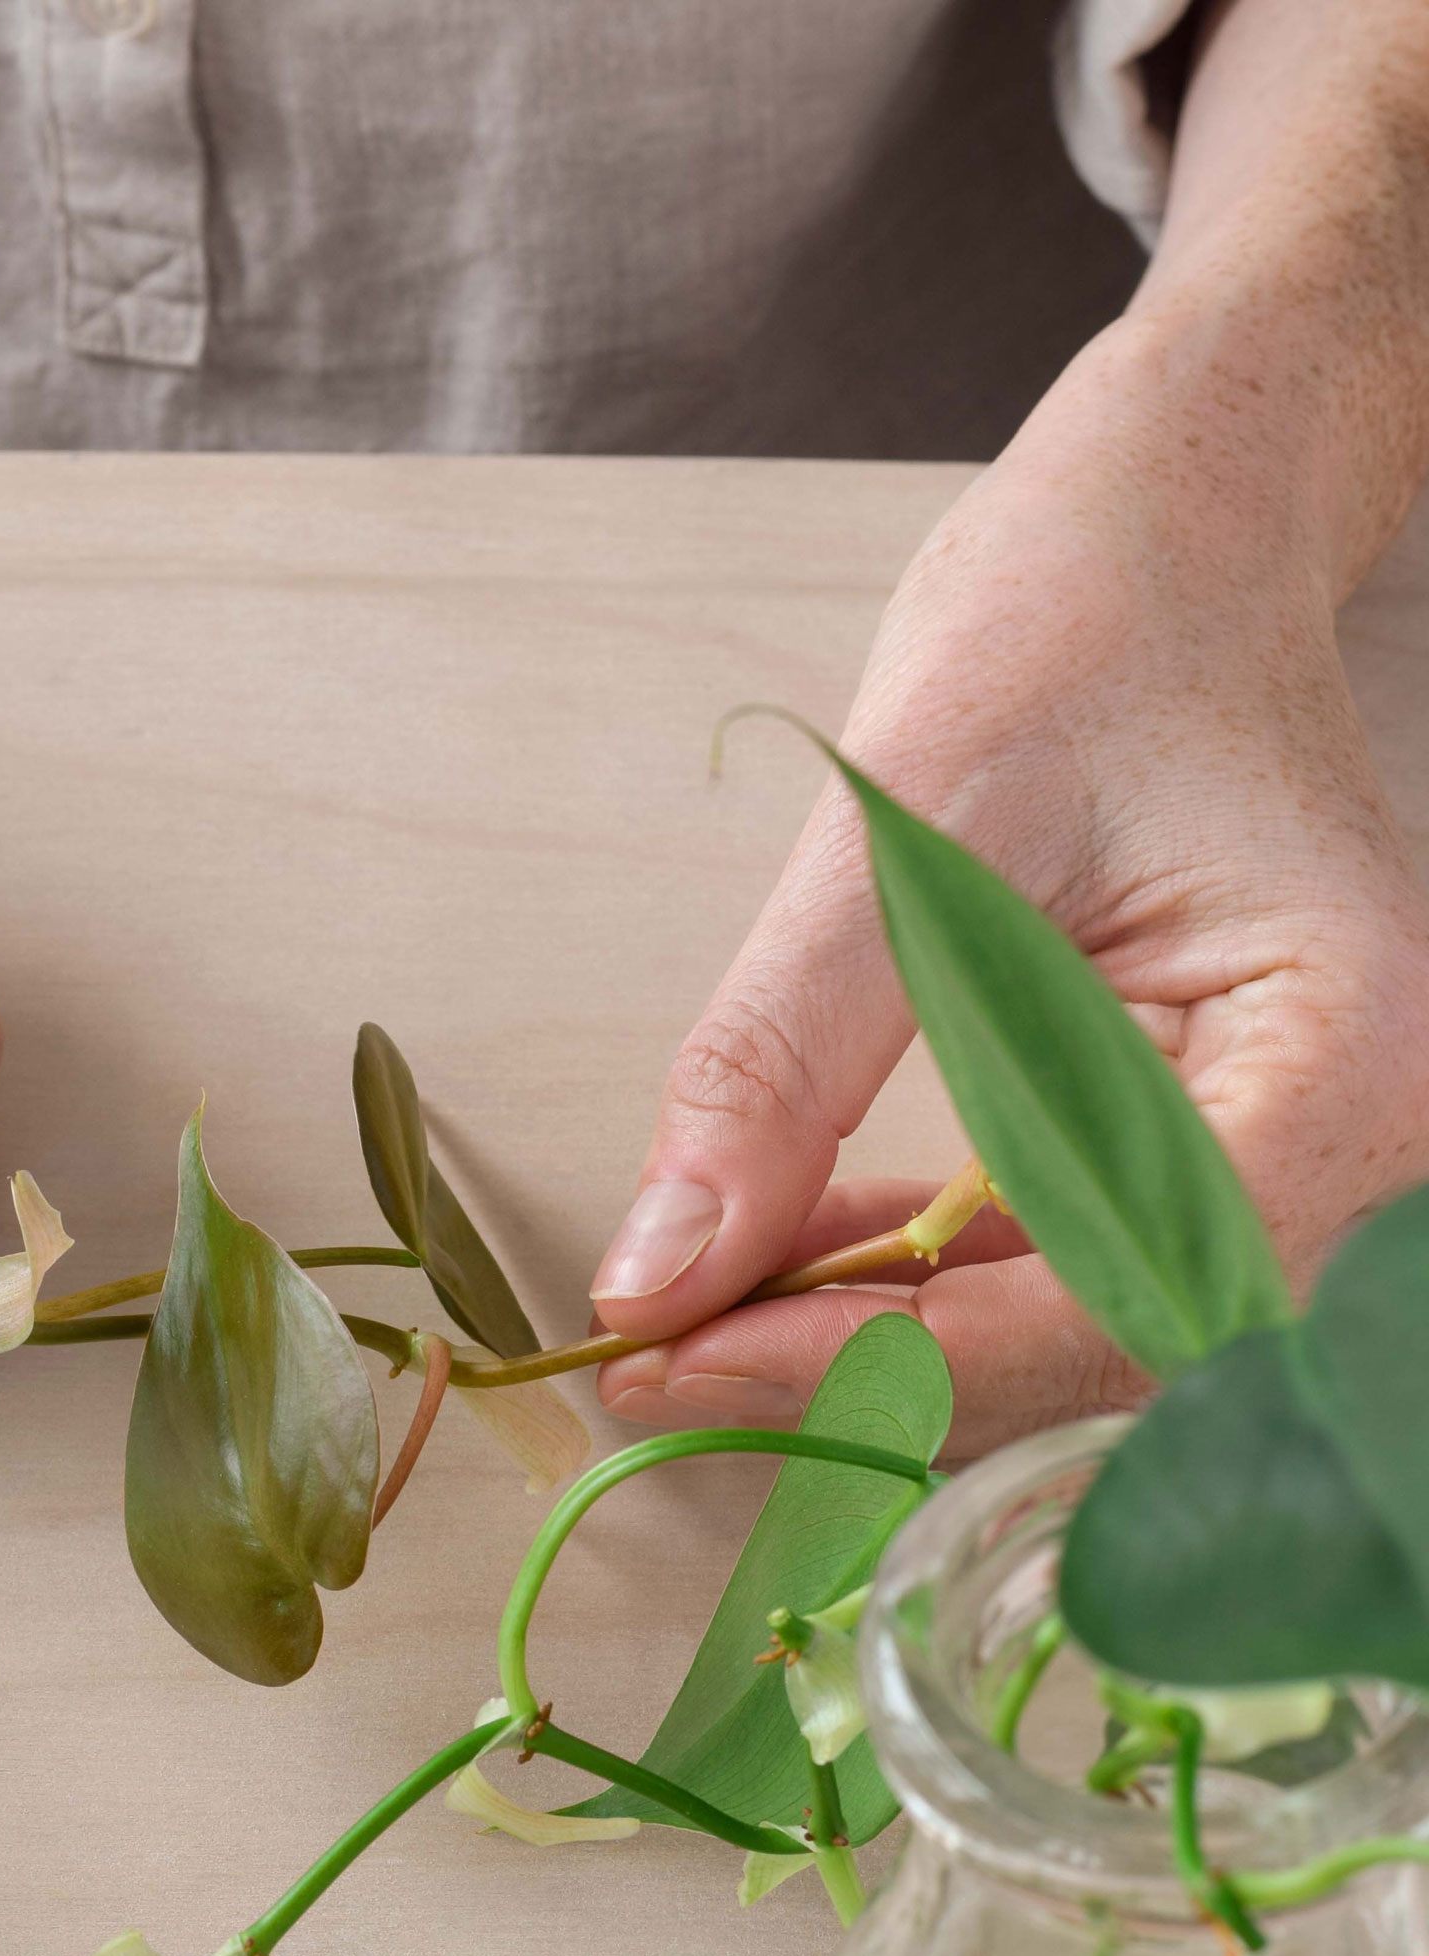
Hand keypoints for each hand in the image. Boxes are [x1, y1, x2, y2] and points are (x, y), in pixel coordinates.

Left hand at [585, 320, 1428, 1457]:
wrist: (1165, 533)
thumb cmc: (1083, 619)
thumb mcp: (908, 829)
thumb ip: (782, 1062)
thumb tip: (657, 1272)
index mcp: (1345, 1059)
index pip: (1111, 1303)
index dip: (881, 1363)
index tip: (675, 1363)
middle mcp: (1355, 1135)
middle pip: (1095, 1352)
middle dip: (862, 1371)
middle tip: (652, 1360)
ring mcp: (1287, 1143)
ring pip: (1062, 1326)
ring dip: (871, 1334)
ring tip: (686, 1311)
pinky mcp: (1202, 1128)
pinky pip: (1053, 1252)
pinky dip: (909, 1268)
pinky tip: (778, 1245)